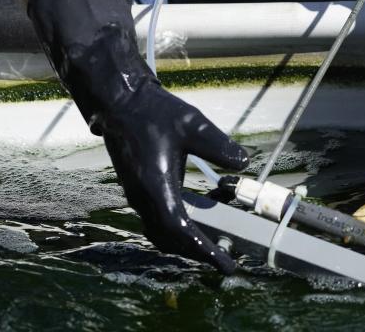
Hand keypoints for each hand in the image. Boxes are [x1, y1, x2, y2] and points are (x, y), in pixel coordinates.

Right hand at [27, 0, 248, 273]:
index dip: (203, 250)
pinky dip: (174, 230)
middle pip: (169, 238)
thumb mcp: (193, 125)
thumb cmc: (154, 113)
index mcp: (156, 187)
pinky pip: (155, 220)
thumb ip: (219, 146)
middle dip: (196, 252)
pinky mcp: (137, 187)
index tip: (224, 264)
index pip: (181, 231)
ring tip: (210, 246)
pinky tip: (193, 222)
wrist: (119, 102)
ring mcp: (137, 194)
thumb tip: (244, 164)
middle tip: (223, 260)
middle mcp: (143, 197)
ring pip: (160, 231)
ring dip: (184, 242)